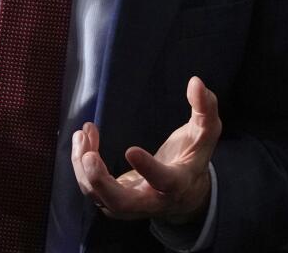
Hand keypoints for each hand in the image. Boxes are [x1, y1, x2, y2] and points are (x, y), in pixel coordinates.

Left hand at [71, 76, 220, 224]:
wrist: (186, 194)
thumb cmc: (194, 157)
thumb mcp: (205, 134)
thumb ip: (205, 109)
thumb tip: (196, 82)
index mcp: (177, 184)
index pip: (164, 181)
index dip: (148, 168)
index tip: (131, 149)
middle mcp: (152, 200)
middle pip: (122, 204)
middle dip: (101, 182)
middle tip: (89, 156)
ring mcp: (131, 205)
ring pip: (100, 197)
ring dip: (84, 168)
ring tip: (83, 134)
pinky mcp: (115, 201)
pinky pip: (92, 190)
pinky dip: (82, 166)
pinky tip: (84, 139)